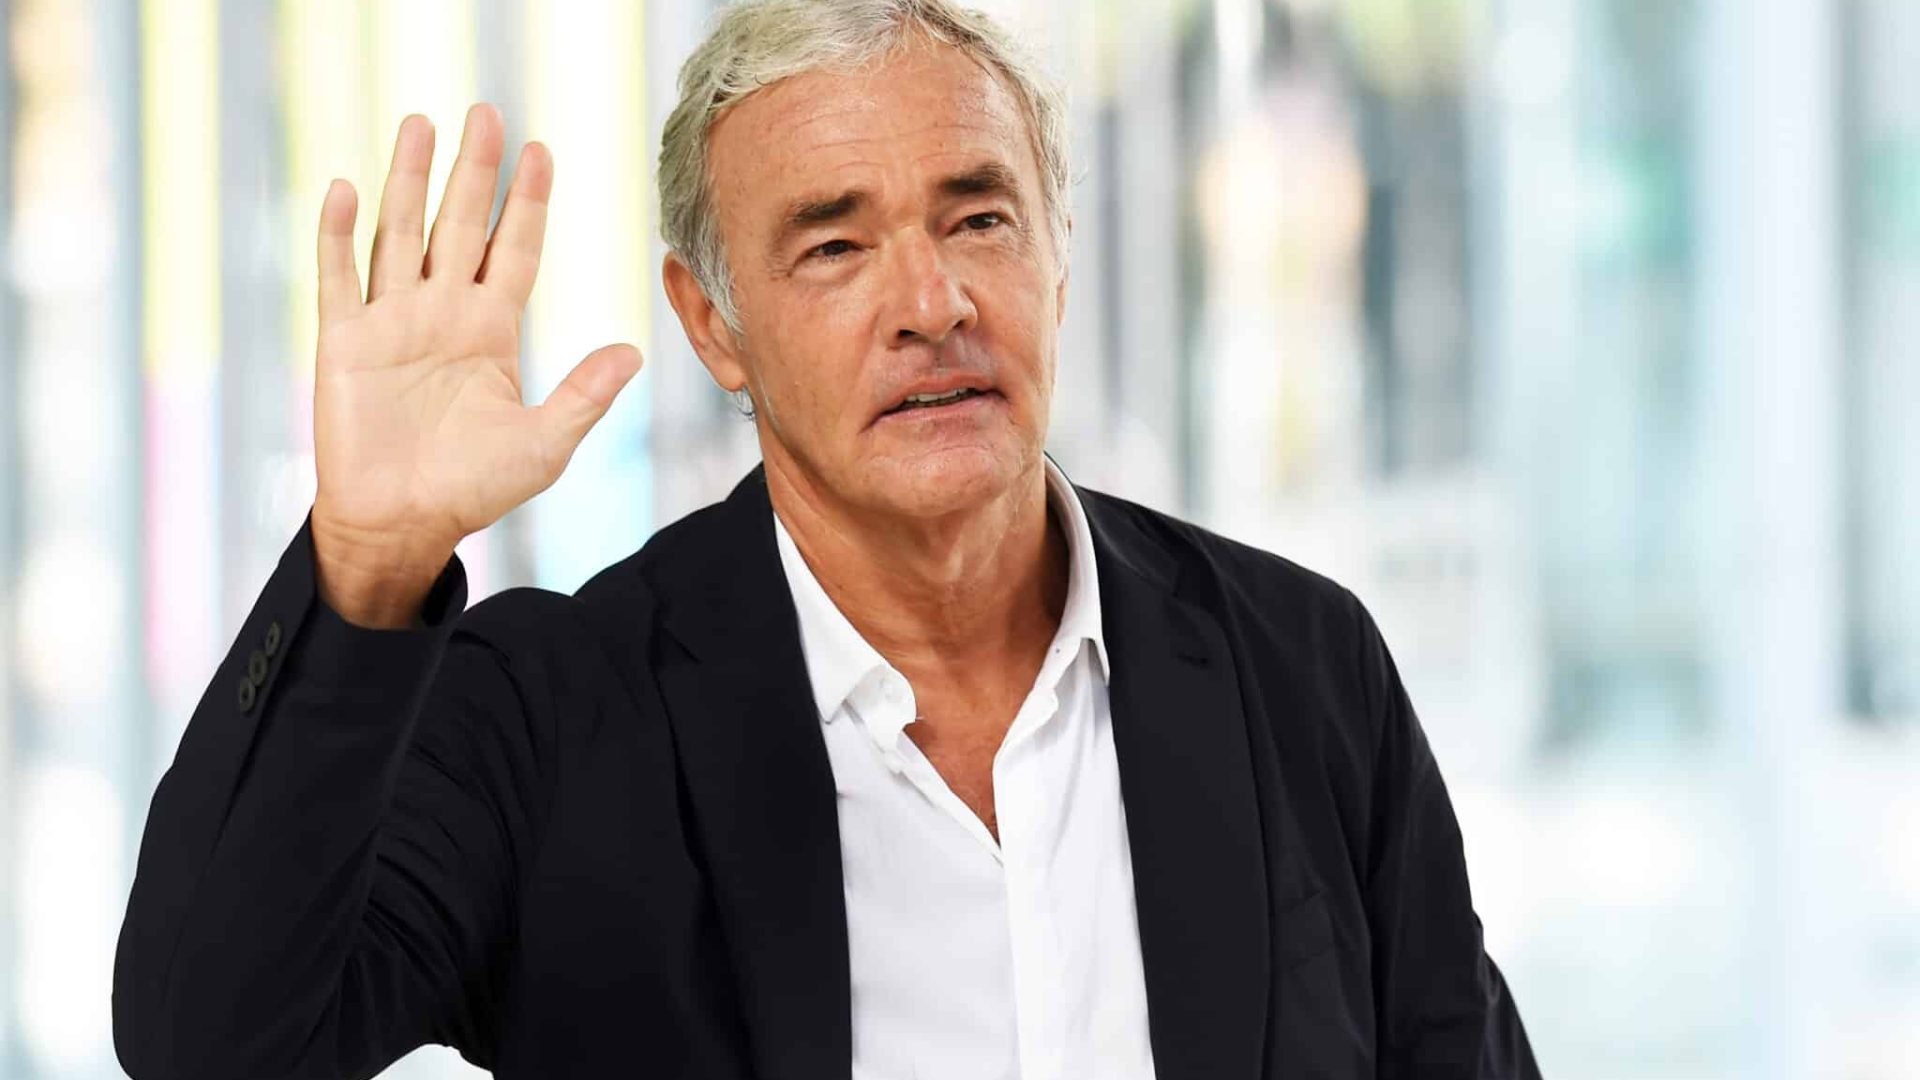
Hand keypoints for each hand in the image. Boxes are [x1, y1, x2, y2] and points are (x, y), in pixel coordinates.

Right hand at [310, 104, 642, 622]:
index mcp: (491, 330)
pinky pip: (340, 277)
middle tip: (486, 112)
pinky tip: (346, 188)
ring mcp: (392, 322)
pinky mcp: (345, 342)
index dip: (527, 202)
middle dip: (474, 170)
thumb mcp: (545, 443)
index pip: (514, 249)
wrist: (404, 525)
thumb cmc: (473, 489)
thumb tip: (634, 351)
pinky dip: (339, 234)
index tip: (542, 151)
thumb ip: (585, 393)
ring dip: (408, 180)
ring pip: (400, 233)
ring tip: (420, 124)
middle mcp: (442, 313)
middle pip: (460, 223)